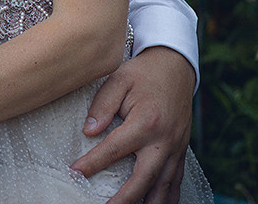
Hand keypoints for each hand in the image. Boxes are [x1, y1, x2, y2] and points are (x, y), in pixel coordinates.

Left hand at [69, 46, 194, 203]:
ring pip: (164, 185)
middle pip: (144, 178)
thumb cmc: (143, 72)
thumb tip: (88, 131)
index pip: (115, 148)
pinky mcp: (181, 150)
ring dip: (149, 203)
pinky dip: (169, 197)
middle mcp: (164, 139)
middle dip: (125, 198)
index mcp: (145, 121)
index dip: (93, 163)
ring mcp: (176, 148)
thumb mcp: (119, 79)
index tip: (75, 172)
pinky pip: (177, 180)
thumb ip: (102, 105)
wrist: (176, 66)